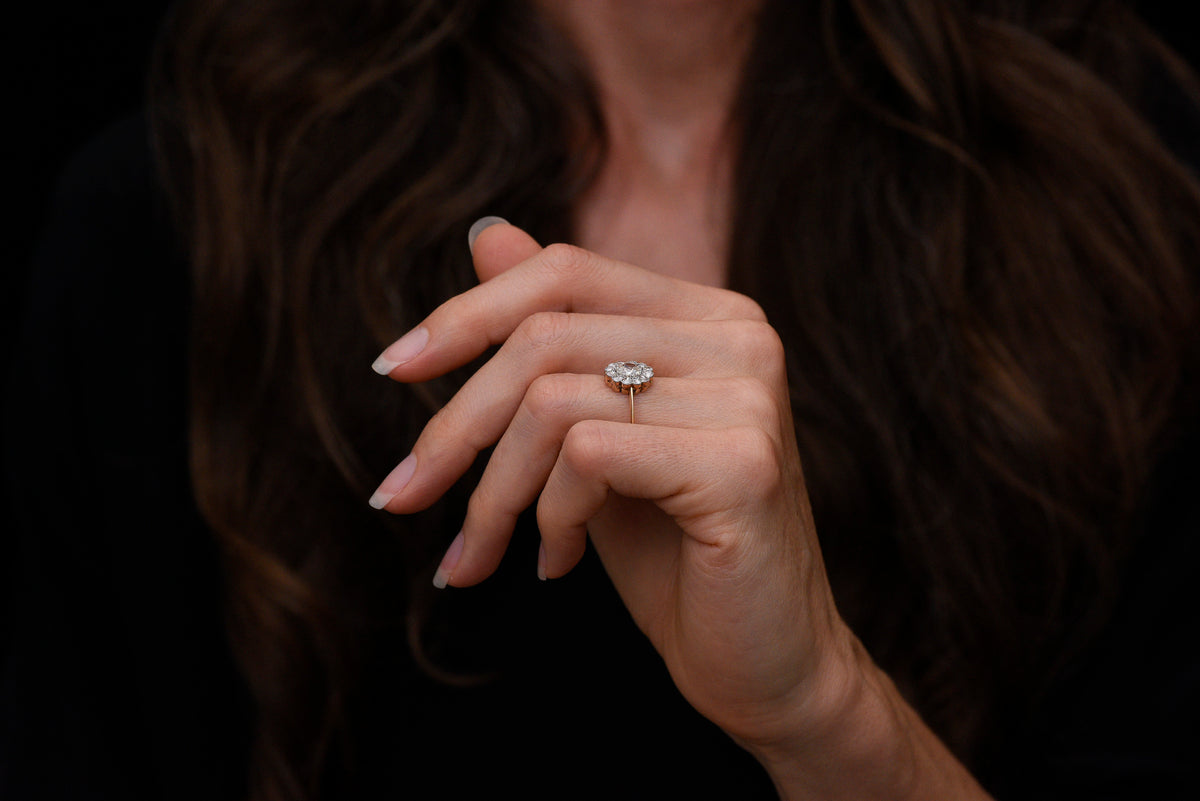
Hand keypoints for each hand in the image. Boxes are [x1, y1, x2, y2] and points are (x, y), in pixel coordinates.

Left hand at [369, 220, 853, 749]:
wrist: (764, 664)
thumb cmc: (674, 554)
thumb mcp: (591, 438)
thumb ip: (550, 340)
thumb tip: (484, 231)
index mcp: (708, 315)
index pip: (564, 272)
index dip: (466, 313)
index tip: (393, 370)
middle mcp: (739, 335)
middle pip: (543, 337)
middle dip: (454, 426)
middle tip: (402, 495)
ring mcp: (748, 394)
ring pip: (552, 401)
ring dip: (492, 493)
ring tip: (483, 555)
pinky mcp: (742, 461)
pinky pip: (588, 457)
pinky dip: (550, 518)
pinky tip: (560, 563)